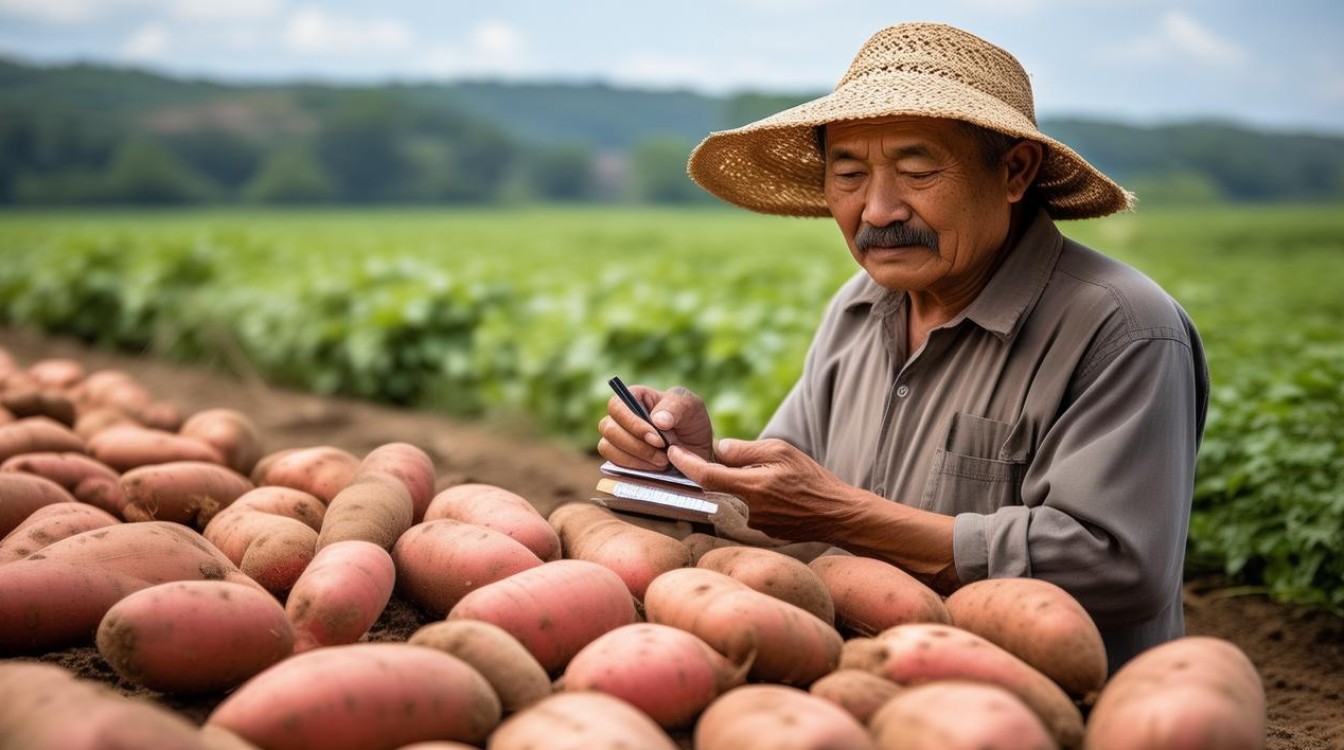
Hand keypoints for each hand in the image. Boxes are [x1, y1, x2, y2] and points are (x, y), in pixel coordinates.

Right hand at [597, 384, 712, 470]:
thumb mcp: (691, 407)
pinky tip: (655, 467)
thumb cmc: (691, 421)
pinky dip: (635, 467)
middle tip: (663, 454)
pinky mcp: (618, 457)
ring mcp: (616, 437)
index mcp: (634, 396)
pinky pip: (614, 463)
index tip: (657, 438)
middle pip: (608, 428)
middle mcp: (620, 416)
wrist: (696, 450)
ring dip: (636, 458)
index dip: (632, 422)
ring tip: (663, 461)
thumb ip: (676, 407)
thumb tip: (657, 420)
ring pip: (607, 447)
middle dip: (636, 444)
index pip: (617, 405)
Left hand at [668, 437, 860, 541]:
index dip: (686, 463)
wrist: (837, 514)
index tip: (673, 451)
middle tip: (737, 459)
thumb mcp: (780, 451)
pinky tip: (776, 493)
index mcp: (749, 488)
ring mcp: (753, 525)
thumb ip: (745, 450)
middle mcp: (746, 511)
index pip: (706, 476)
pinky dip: (752, 497)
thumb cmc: (811, 479)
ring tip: (772, 478)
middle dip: (719, 471)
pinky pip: (746, 509)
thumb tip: (719, 450)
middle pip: (717, 488)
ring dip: (740, 485)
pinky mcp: (761, 532)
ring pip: (732, 498)